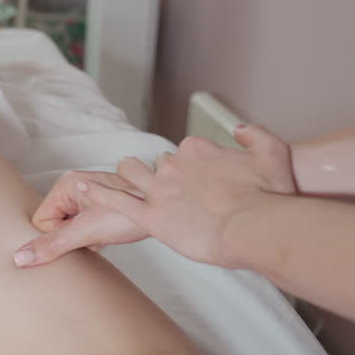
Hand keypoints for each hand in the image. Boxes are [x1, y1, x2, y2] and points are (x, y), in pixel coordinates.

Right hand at [15, 170, 149, 266]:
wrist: (170, 212)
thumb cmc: (131, 214)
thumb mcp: (87, 232)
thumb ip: (53, 245)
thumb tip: (20, 259)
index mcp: (66, 185)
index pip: (42, 221)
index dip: (59, 237)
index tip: (80, 238)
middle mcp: (75, 185)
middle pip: (56, 224)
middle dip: (72, 238)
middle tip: (94, 237)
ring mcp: (90, 194)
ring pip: (72, 227)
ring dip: (85, 238)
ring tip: (105, 234)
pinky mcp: (103, 204)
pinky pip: (86, 226)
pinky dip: (96, 235)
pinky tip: (111, 234)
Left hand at [78, 125, 297, 267]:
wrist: (254, 226)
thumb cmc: (268, 197)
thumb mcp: (272, 154)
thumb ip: (255, 136)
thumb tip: (241, 128)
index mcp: (200, 151)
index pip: (185, 151)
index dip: (188, 166)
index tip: (195, 179)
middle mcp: (176, 166)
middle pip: (158, 163)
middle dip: (158, 173)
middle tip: (163, 188)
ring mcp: (160, 190)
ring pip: (133, 175)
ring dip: (126, 176)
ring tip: (122, 179)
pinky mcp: (150, 214)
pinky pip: (116, 200)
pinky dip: (97, 193)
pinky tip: (82, 189)